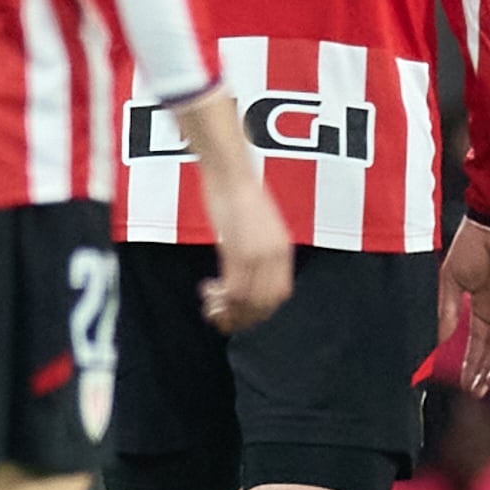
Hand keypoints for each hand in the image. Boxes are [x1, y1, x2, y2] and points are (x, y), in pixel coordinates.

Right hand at [208, 206, 296, 334]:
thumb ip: (258, 250)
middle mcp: (276, 256)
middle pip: (265, 305)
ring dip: (227, 311)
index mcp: (283, 250)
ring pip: (249, 303)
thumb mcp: (256, 227)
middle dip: (241, 317)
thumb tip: (245, 273)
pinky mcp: (239, 252)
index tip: (237, 309)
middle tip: (218, 312)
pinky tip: (206, 288)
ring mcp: (259, 255)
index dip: (258, 310)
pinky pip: (234, 291)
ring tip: (210, 303)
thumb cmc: (237, 195)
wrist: (231, 172)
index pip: (279, 295)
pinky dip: (220, 299)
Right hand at [443, 221, 489, 389]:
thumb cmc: (469, 248)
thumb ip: (446, 312)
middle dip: (484, 371)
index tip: (464, 383)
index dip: (471, 363)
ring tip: (487, 386)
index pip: (478, 342)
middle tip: (476, 392)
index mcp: (480, 306)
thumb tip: (437, 342)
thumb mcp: (451, 284)